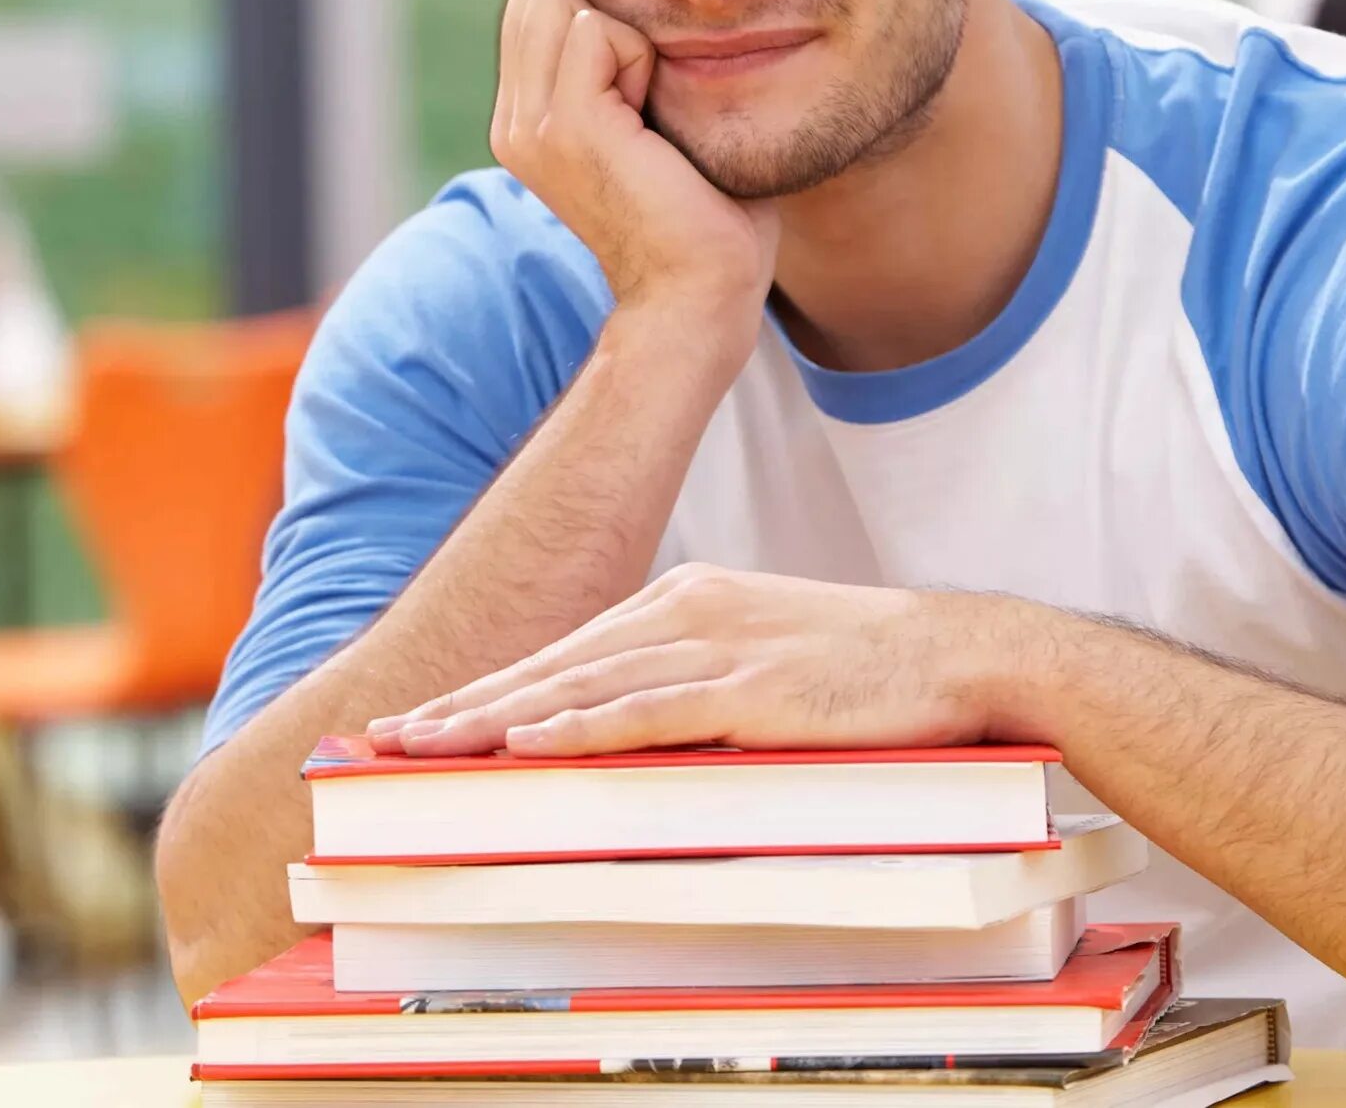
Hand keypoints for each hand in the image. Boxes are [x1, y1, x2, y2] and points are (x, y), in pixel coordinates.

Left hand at [362, 564, 1010, 758]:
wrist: (959, 652)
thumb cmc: (865, 668)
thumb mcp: (763, 655)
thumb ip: (693, 678)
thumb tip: (629, 721)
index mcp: (686, 599)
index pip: (567, 651)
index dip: (490, 688)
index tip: (425, 719)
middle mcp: (687, 611)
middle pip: (553, 664)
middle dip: (465, 705)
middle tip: (387, 737)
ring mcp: (716, 646)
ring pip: (580, 686)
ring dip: (496, 720)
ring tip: (427, 747)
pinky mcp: (748, 689)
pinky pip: (646, 714)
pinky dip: (578, 729)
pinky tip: (526, 744)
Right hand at [491, 0, 778, 338]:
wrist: (699, 293)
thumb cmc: (702, 215)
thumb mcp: (649, 125)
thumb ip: (626, 66)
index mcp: (527, 122)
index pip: (537, 3)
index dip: (603, 15)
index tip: (643, 89)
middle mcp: (515, 122)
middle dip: (609, 17)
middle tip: (649, 102)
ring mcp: (531, 124)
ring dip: (628, 39)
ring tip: (651, 115)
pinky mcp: (566, 124)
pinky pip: (595, 29)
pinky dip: (642, 58)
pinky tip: (656, 122)